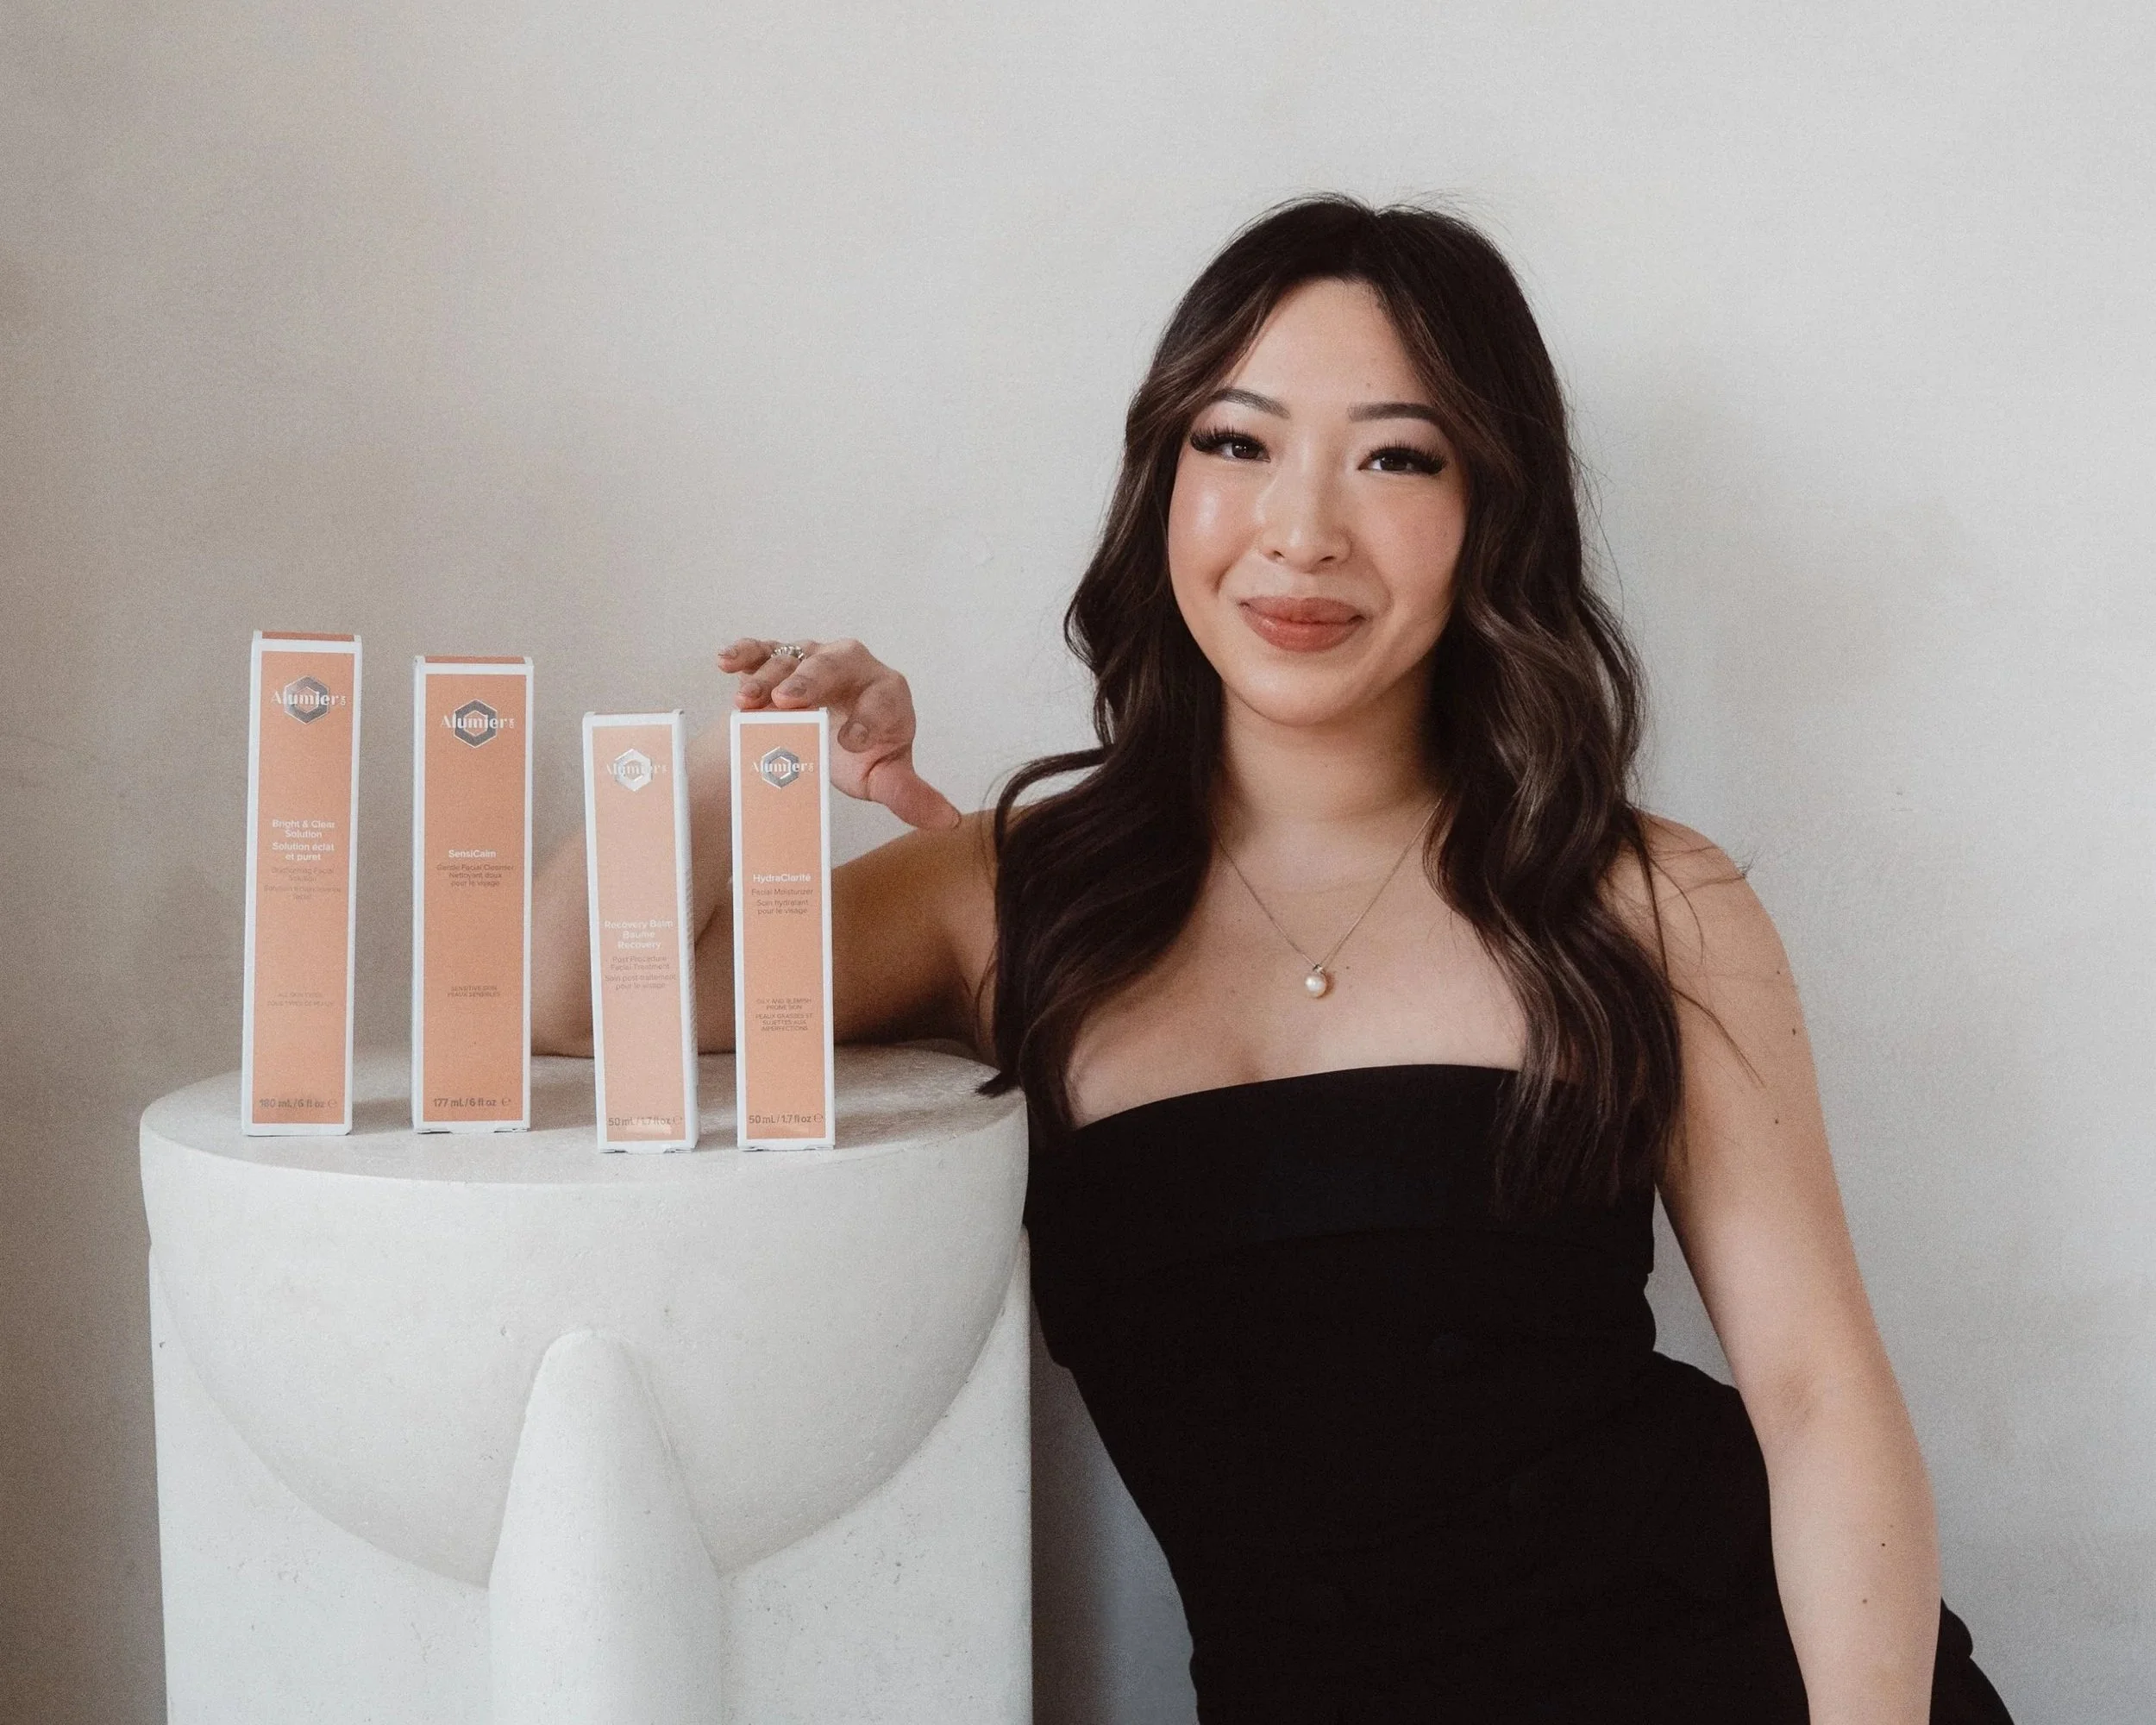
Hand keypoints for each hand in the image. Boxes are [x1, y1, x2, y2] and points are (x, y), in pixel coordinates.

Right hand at [719, 637, 962, 829]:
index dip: (868, 721)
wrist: (826, 735)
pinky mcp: (781, 658)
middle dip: (811, 680)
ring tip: (746, 702)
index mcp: (888, 694)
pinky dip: (745, 653)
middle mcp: (854, 666)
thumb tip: (948, 822)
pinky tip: (726, 662)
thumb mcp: (884, 778)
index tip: (851, 744)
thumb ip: (910, 796)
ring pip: (794, 657)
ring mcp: (815, 657)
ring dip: (767, 677)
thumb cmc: (861, 755)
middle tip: (787, 702)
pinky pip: (763, 649)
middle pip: (837, 663)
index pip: (884, 701)